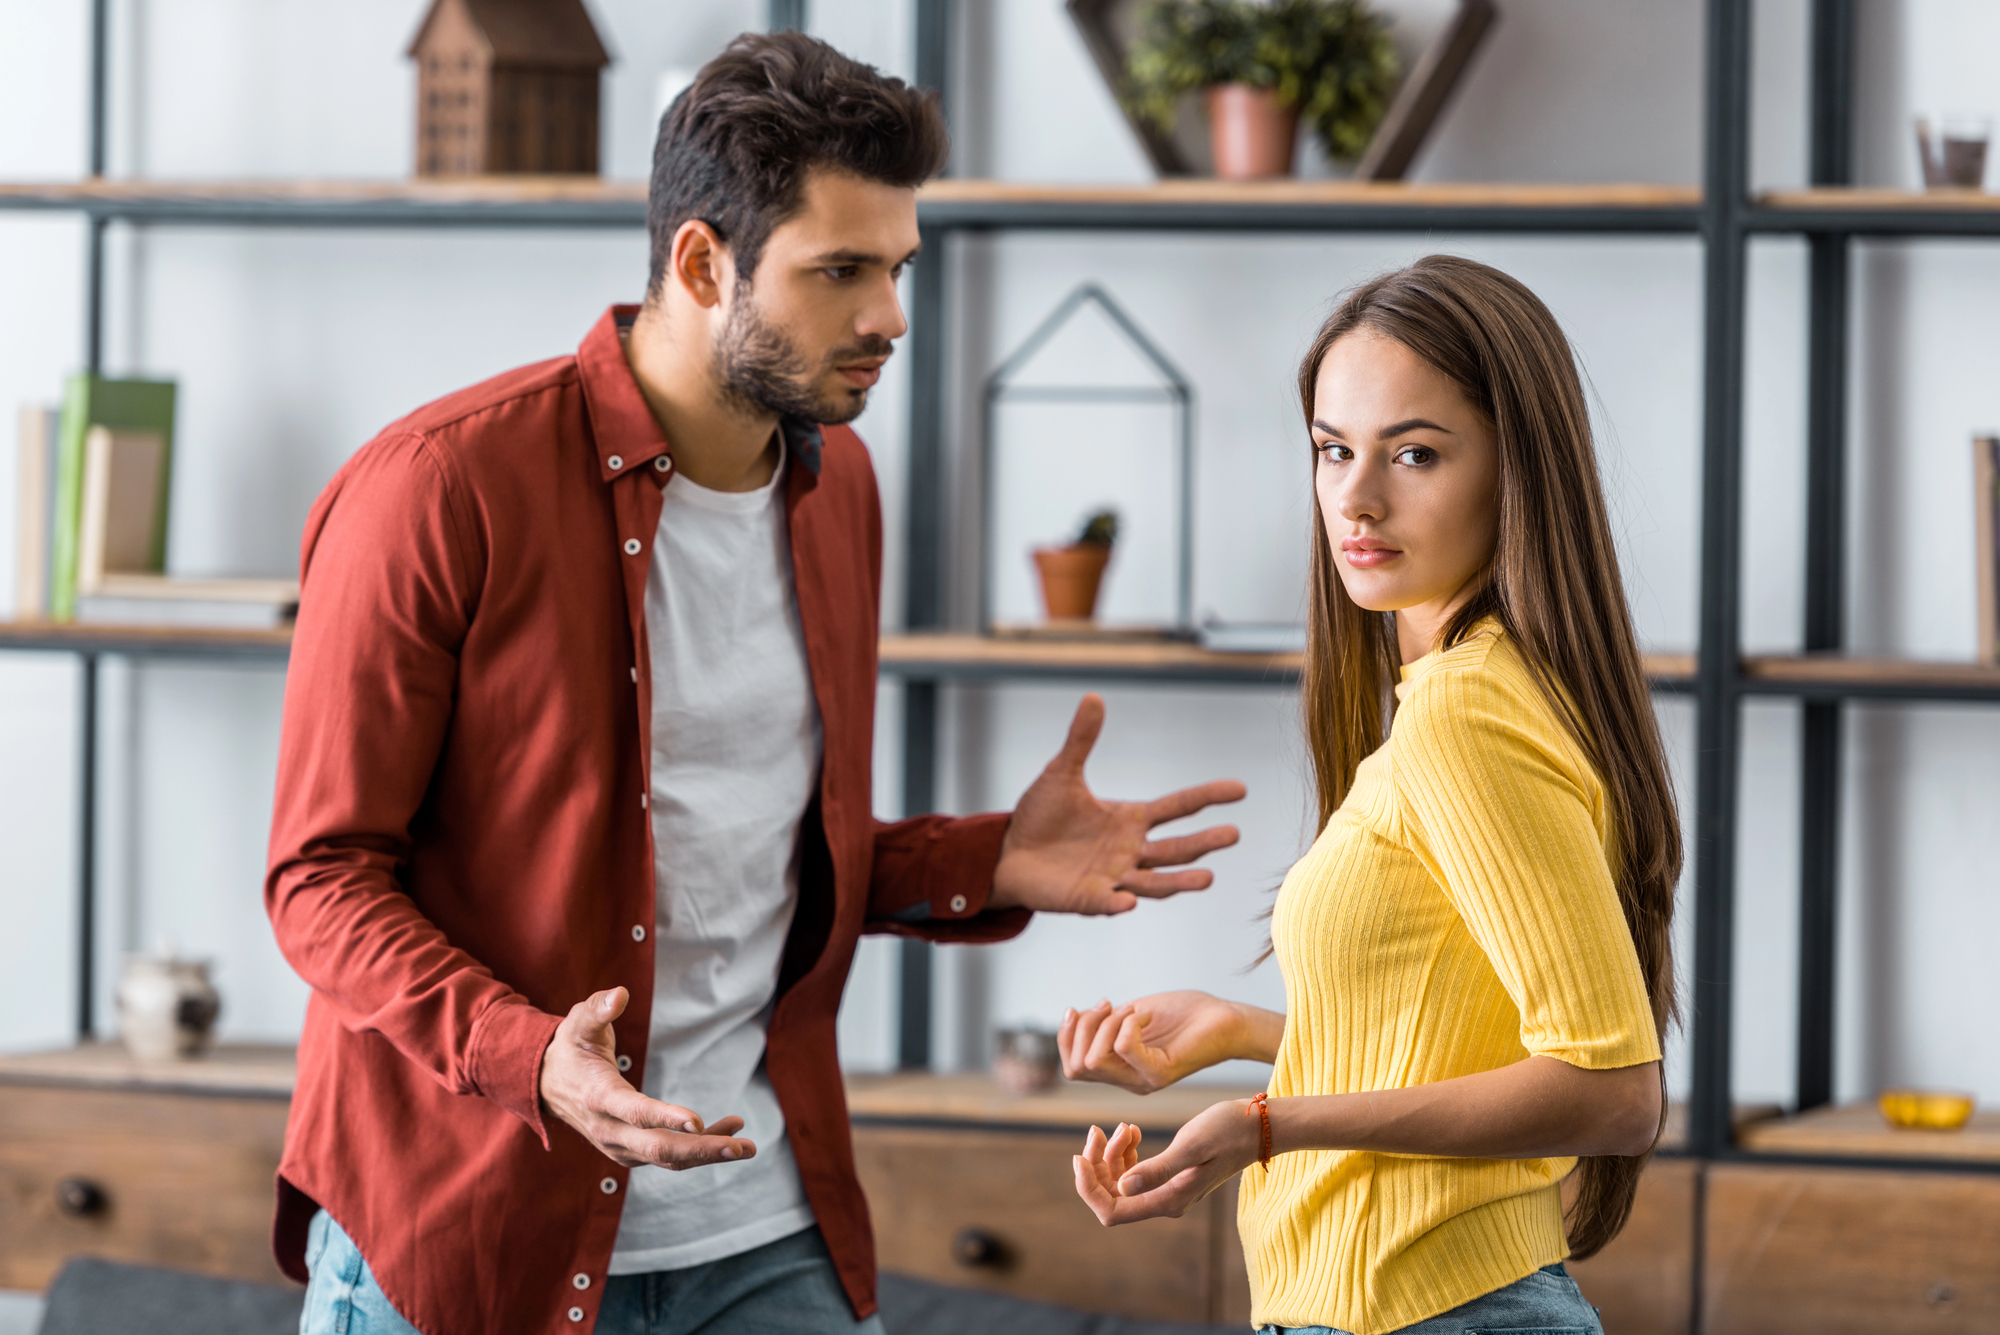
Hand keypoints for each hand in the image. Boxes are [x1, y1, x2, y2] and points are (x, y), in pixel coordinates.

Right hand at [539, 987, 755, 1170]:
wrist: (546, 1085)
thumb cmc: (570, 1048)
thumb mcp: (578, 1022)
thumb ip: (598, 1008)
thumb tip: (620, 994)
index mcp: (597, 1097)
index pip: (635, 1112)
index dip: (665, 1117)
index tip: (697, 1122)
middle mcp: (608, 1130)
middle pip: (658, 1148)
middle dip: (702, 1150)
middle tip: (744, 1148)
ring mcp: (618, 1146)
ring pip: (666, 1159)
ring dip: (707, 1154)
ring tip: (745, 1146)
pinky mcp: (629, 1151)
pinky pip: (666, 1156)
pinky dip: (697, 1149)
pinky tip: (726, 1130)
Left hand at [990, 694, 1245, 914]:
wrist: (1009, 852)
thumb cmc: (1041, 815)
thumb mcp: (1061, 773)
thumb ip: (1081, 740)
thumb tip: (1093, 696)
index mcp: (1130, 819)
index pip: (1178, 807)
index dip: (1208, 797)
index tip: (1240, 789)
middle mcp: (1130, 850)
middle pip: (1177, 849)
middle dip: (1205, 843)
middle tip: (1234, 834)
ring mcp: (1113, 877)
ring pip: (1155, 882)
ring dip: (1179, 882)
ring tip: (1208, 878)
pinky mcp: (1089, 898)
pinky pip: (1108, 902)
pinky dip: (1120, 902)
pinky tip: (1129, 900)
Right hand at [1059, 992, 1247, 1093]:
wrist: (1226, 1019)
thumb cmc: (1184, 1014)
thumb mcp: (1132, 1015)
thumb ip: (1105, 1022)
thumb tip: (1074, 1017)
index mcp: (1120, 1070)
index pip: (1072, 1068)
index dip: (1066, 1036)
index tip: (1081, 1007)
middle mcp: (1128, 1081)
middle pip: (1077, 1067)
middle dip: (1083, 1028)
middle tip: (1109, 1005)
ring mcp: (1143, 1080)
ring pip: (1095, 1060)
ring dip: (1106, 1024)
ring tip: (1132, 1010)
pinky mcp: (1161, 1073)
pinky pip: (1125, 1048)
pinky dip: (1130, 1022)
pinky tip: (1148, 1016)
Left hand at [1072, 1099, 1259, 1225]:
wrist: (1258, 1126)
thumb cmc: (1228, 1131)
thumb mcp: (1191, 1146)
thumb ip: (1157, 1170)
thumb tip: (1122, 1188)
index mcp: (1167, 1201)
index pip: (1111, 1211)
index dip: (1089, 1189)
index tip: (1079, 1157)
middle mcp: (1164, 1202)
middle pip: (1111, 1196)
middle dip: (1097, 1164)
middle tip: (1099, 1129)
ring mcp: (1167, 1190)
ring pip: (1121, 1181)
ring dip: (1112, 1154)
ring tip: (1125, 1127)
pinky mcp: (1170, 1176)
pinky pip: (1135, 1171)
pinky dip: (1126, 1151)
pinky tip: (1133, 1131)